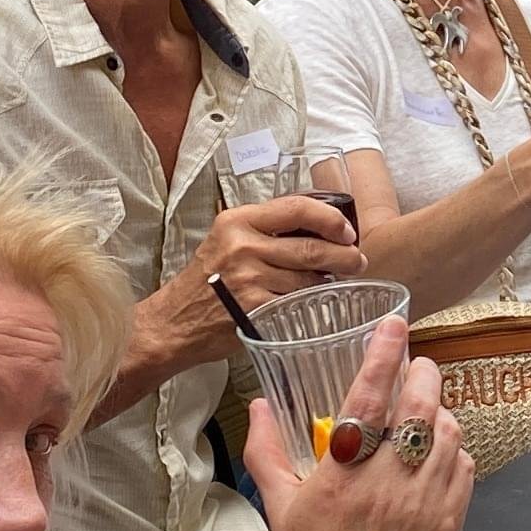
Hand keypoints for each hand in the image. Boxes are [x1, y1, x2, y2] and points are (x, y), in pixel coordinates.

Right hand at [198, 195, 366, 321]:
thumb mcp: (228, 241)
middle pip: (312, 247)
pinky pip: (297, 302)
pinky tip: (311, 303)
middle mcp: (242, 245)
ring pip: (309, 278)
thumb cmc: (205, 282)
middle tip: (357, 261)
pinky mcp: (254, 308)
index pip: (297, 207)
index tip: (346, 231)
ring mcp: (248, 278)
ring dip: (328, 282)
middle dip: (344, 255)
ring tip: (333, 283)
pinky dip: (309, 302)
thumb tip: (319, 225)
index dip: (331, 219)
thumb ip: (266, 229)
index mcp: (238, 221)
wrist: (173, 322)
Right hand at [250, 322, 468, 530]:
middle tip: (413, 368)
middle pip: (421, 404)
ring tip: (422, 412)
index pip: (369, 395)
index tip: (394, 324)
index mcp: (342, 474)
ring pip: (448, 431)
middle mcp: (387, 483)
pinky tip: (433, 453)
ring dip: (438, 411)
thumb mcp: (279, 506)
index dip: (384, 352)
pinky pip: (463, 465)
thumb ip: (266, 449)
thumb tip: (261, 403)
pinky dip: (452, 449)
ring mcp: (425, 501)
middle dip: (422, 374)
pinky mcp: (451, 519)